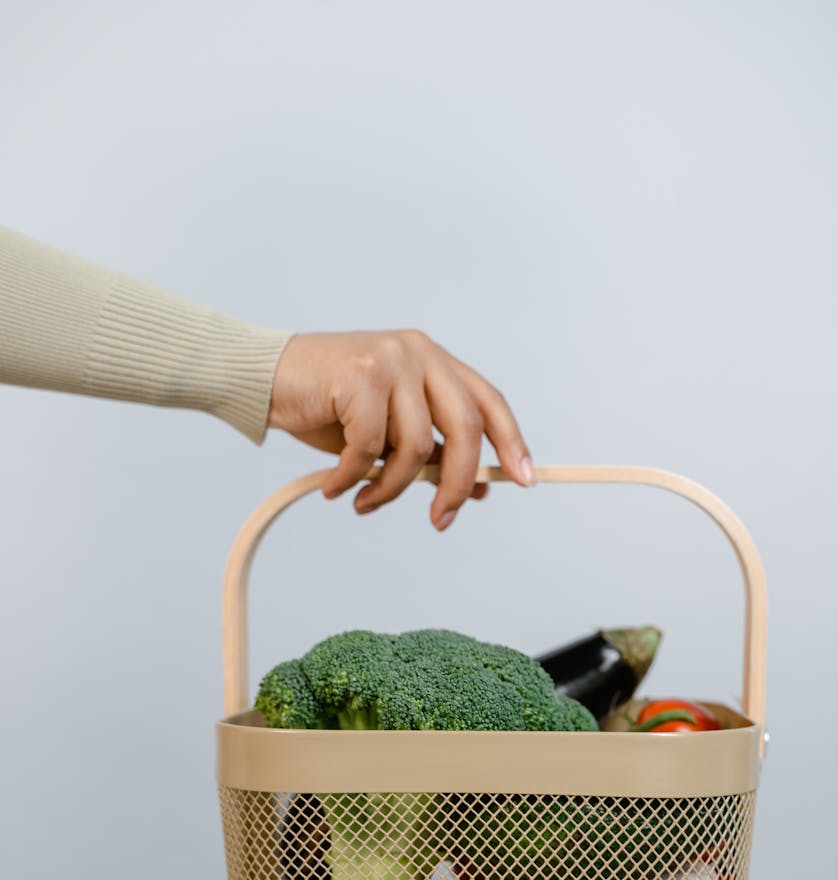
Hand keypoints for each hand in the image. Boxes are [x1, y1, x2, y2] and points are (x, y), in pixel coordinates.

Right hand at [267, 330, 534, 529]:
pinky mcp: (358, 376)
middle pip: (464, 428)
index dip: (511, 442)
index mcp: (433, 360)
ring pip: (414, 447)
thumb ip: (429, 451)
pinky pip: (369, 449)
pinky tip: (337, 488)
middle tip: (442, 520)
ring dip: (389, 489)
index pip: (488, 401)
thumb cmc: (325, 406)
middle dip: (456, 484)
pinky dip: (352, 479)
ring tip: (364, 501)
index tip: (524, 480)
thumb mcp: (387, 431)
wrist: (264, 378)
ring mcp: (390, 361)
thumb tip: (475, 488)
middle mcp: (418, 353)